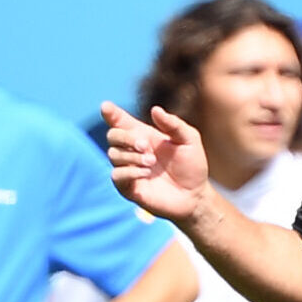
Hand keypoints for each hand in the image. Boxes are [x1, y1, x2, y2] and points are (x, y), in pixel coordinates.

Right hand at [104, 103, 211, 223]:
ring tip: (152, 162)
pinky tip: (146, 173)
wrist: (195, 195)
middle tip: (145, 145)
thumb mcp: (189, 140)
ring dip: (132, 156)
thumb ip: (174, 124)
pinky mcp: (128, 188)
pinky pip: (116, 176)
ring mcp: (129, 169)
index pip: (120, 121)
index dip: (111, 113)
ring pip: (113, 155)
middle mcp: (132, 150)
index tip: (106, 107)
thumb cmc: (192, 165)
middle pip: (112, 135)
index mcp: (143, 135)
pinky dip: (130, 172)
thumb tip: (155, 110)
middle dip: (125, 137)